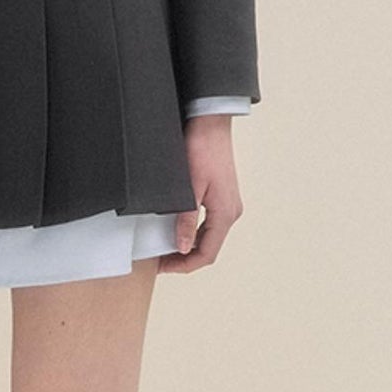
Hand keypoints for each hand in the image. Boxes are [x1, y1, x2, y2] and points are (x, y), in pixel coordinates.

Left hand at [158, 114, 242, 272]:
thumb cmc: (202, 149)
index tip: (164, 267)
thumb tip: (184, 247)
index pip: (207, 254)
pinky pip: (210, 224)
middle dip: (185, 258)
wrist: (211, 124)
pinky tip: (178, 230)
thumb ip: (187, 220)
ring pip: (210, 237)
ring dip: (190, 246)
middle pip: (209, 248)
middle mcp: (231, 212)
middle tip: (160, 260)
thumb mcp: (189, 188)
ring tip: (166, 247)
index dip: (184, 265)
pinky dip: (195, 233)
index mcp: (225, 214)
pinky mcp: (223, 196)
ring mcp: (229, 204)